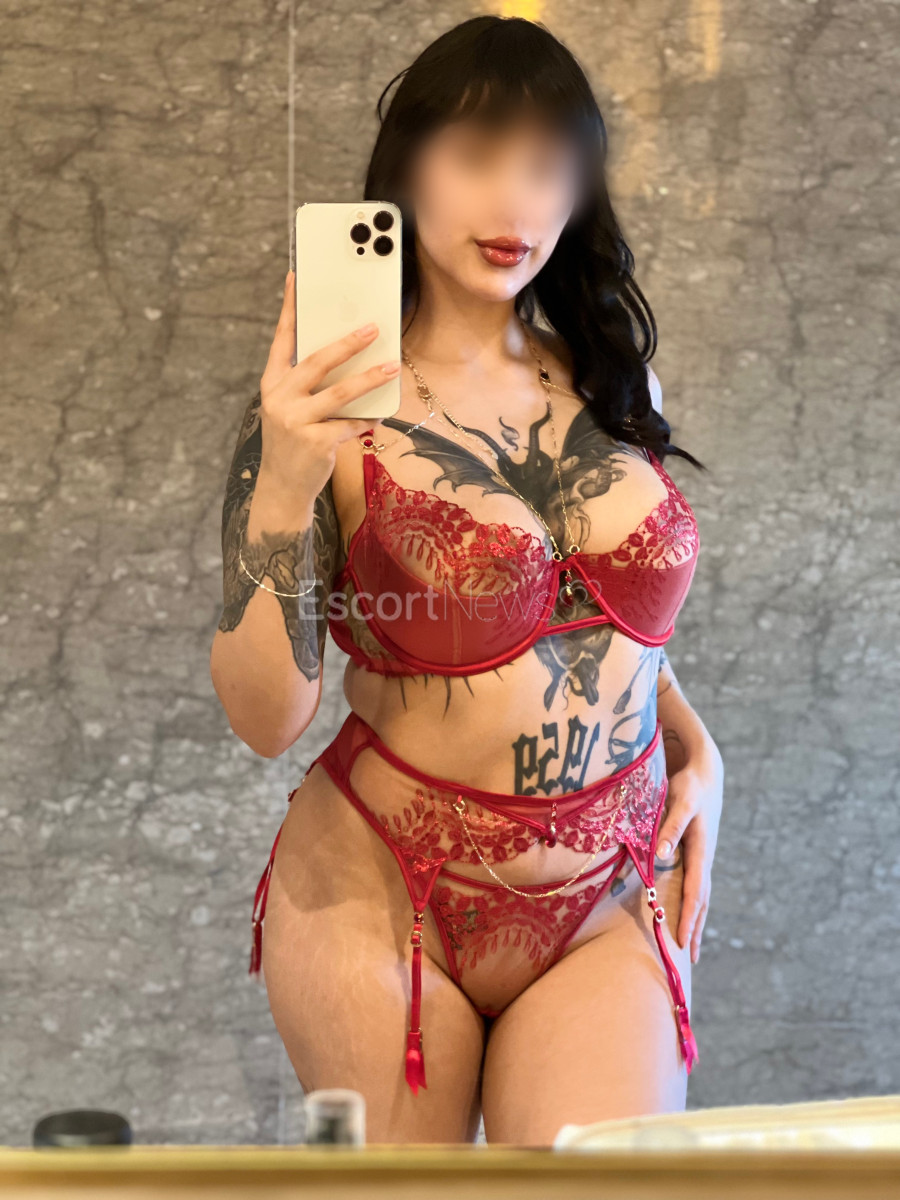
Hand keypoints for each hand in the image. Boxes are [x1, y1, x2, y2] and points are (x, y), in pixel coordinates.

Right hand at [257, 269, 400, 503]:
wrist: (283, 487)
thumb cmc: (292, 441)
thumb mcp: (290, 409)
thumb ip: (308, 385)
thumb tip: (346, 357)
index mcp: (272, 384)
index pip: (281, 339)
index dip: (289, 309)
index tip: (296, 278)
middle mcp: (279, 399)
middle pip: (317, 362)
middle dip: (347, 344)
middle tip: (372, 328)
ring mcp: (296, 421)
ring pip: (339, 393)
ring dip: (369, 379)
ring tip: (392, 368)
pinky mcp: (316, 442)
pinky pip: (351, 424)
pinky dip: (368, 418)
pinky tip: (380, 414)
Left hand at [654, 744, 722, 963]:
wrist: (706, 774)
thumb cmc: (690, 786)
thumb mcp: (681, 802)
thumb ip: (672, 826)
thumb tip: (662, 854)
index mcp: (701, 850)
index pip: (695, 892)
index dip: (688, 917)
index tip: (682, 941)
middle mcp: (703, 858)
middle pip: (701, 900)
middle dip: (696, 928)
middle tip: (690, 958)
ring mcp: (701, 857)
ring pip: (700, 895)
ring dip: (696, 920)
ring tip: (692, 947)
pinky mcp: (695, 854)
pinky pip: (695, 885)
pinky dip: (692, 904)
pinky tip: (686, 915)